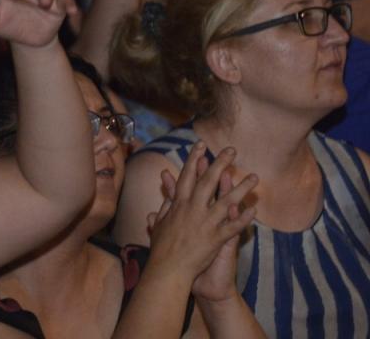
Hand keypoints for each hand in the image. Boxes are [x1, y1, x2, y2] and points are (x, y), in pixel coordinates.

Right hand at [145, 143, 256, 293]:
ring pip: (227, 202)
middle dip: (220, 163)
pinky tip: (255, 210)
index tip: (201, 145)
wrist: (168, 269)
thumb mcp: (160, 224)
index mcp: (178, 204)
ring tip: (254, 176)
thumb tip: (169, 196)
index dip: (194, 159)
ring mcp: (206, 223)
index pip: (187, 176)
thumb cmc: (161, 248)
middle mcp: (193, 209)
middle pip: (208, 182)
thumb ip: (166, 208)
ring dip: (242, 188)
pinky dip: (244, 219)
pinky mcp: (216, 238)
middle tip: (231, 149)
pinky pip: (233, 227)